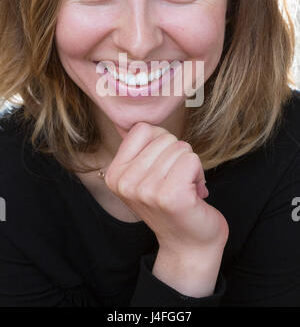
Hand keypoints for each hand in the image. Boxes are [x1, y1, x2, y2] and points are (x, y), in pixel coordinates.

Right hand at [105, 122, 228, 256]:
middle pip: (164, 138)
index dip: (161, 143)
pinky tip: (193, 194)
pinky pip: (192, 160)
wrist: (188, 245)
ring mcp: (146, 190)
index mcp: (114, 174)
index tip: (162, 167)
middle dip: (178, 156)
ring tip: (184, 188)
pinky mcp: (170, 196)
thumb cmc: (171, 203)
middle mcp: (125, 182)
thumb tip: (138, 117)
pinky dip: (199, 174)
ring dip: (190, 166)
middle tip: (176, 181)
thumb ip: (140, 149)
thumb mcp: (143, 175)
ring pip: (181, 148)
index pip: (142, 129)